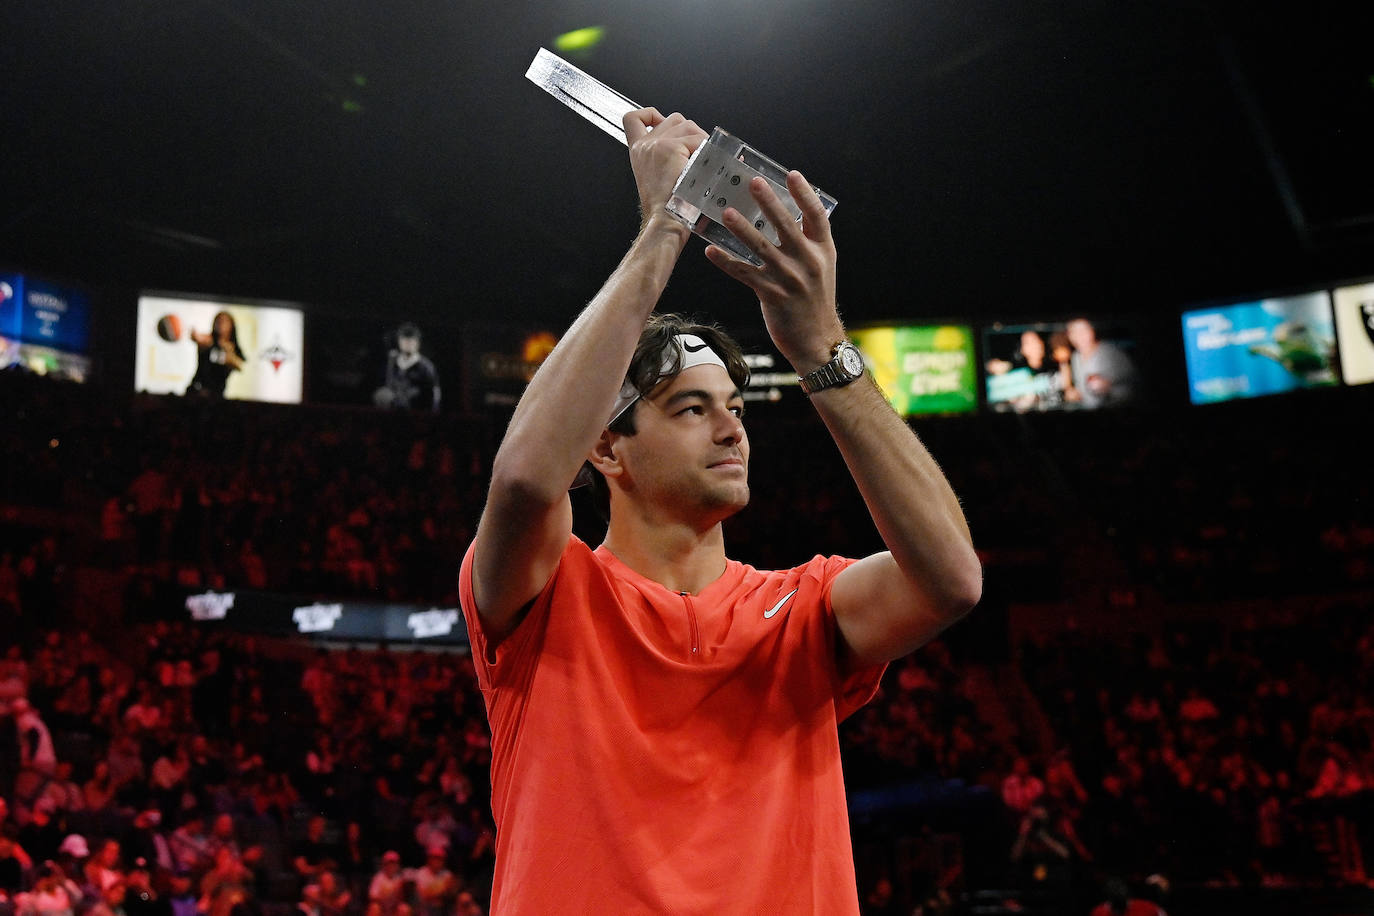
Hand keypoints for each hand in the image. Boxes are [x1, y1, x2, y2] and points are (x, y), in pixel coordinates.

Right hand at [623, 108, 705, 225]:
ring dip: (701, 142)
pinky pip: (697, 139)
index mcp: (639, 152)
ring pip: (688, 125)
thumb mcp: (661, 178)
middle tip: (697, 156)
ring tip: (701, 164)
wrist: (665, 222)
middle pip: (674, 118)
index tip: (661, 121)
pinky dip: (706, 152)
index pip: (633, 118)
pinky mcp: (670, 148)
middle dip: (691, 132)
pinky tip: (703, 168)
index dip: (650, 114)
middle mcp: (645, 145)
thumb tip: (694, 143)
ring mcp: (656, 144)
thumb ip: (668, 157)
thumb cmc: (668, 208)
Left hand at [705, 170, 841, 370]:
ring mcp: (789, 279)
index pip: (816, 216)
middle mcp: (808, 262)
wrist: (817, 339)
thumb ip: (807, 243)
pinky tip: (711, 251)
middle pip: (787, 225)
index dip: (804, 194)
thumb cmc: (814, 300)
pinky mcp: (771, 294)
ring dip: (742, 229)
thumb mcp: (821, 267)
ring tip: (726, 213)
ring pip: (761, 248)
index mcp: (823, 251)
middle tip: (753, 183)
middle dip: (769, 202)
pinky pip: (744, 273)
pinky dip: (726, 262)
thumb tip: (786, 215)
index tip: (791, 174)